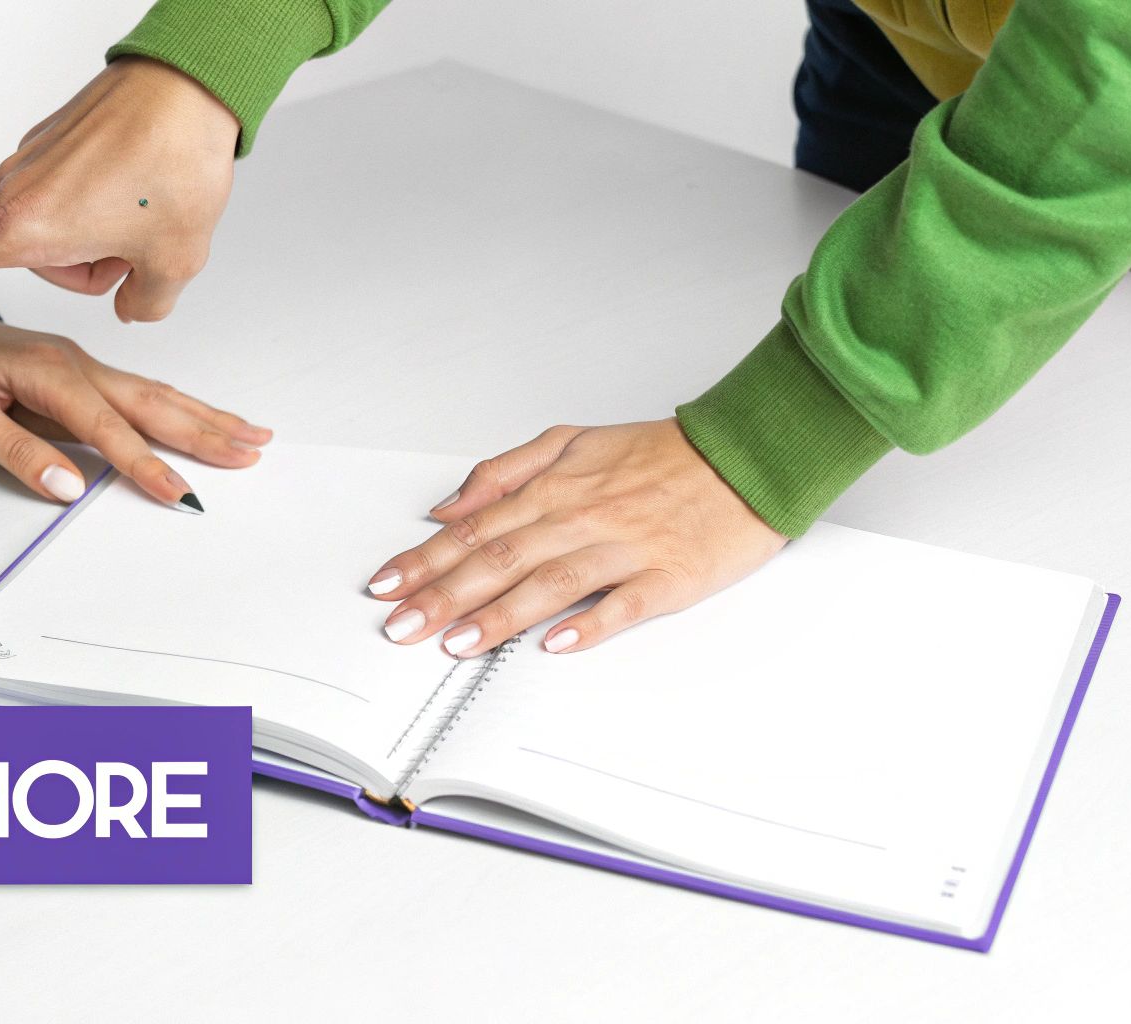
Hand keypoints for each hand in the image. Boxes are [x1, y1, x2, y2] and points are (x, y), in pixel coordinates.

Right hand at [0, 57, 239, 325]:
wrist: (190, 86)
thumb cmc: (176, 166)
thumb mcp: (175, 264)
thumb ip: (143, 305)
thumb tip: (131, 307)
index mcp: (26, 227)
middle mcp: (14, 191)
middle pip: (42, 263)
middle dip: (93, 265)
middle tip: (141, 241)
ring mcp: (30, 163)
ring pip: (60, 231)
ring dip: (103, 233)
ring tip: (147, 204)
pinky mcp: (50, 142)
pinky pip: (72, 196)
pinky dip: (106, 202)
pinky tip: (142, 181)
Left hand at [0, 306, 268, 506]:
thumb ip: (15, 450)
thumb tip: (68, 486)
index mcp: (49, 371)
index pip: (109, 427)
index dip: (146, 464)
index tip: (180, 493)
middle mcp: (76, 363)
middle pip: (152, 403)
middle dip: (206, 430)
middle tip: (253, 452)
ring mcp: (82, 366)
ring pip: (154, 395)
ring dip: (204, 416)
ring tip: (250, 434)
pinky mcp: (80, 375)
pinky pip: (139, 393)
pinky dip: (178, 407)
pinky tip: (202, 416)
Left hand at [365, 421, 786, 655]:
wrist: (745, 457)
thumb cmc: (660, 456)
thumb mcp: (572, 441)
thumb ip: (505, 472)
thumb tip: (449, 505)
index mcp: (555, 489)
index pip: (474, 530)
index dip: (425, 560)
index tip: (386, 586)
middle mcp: (581, 518)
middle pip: (500, 560)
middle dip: (443, 595)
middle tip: (401, 625)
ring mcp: (624, 549)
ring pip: (550, 584)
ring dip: (500, 616)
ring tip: (456, 643)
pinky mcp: (667, 577)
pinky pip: (624, 604)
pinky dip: (591, 623)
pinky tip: (557, 645)